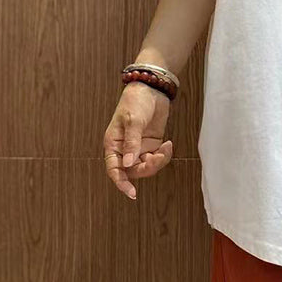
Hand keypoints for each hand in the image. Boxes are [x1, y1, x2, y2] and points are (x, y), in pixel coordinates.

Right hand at [103, 81, 173, 199]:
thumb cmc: (135, 101)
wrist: (152, 89)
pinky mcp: (151, 146)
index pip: (114, 169)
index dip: (121, 183)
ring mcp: (138, 149)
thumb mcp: (133, 121)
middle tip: (159, 157)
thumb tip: (127, 164)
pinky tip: (168, 144)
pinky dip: (164, 155)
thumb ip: (131, 143)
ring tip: (166, 147)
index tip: (131, 193)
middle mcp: (124, 149)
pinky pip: (157, 159)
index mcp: (113, 144)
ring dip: (158, 162)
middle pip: (133, 171)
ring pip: (147, 167)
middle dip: (148, 168)